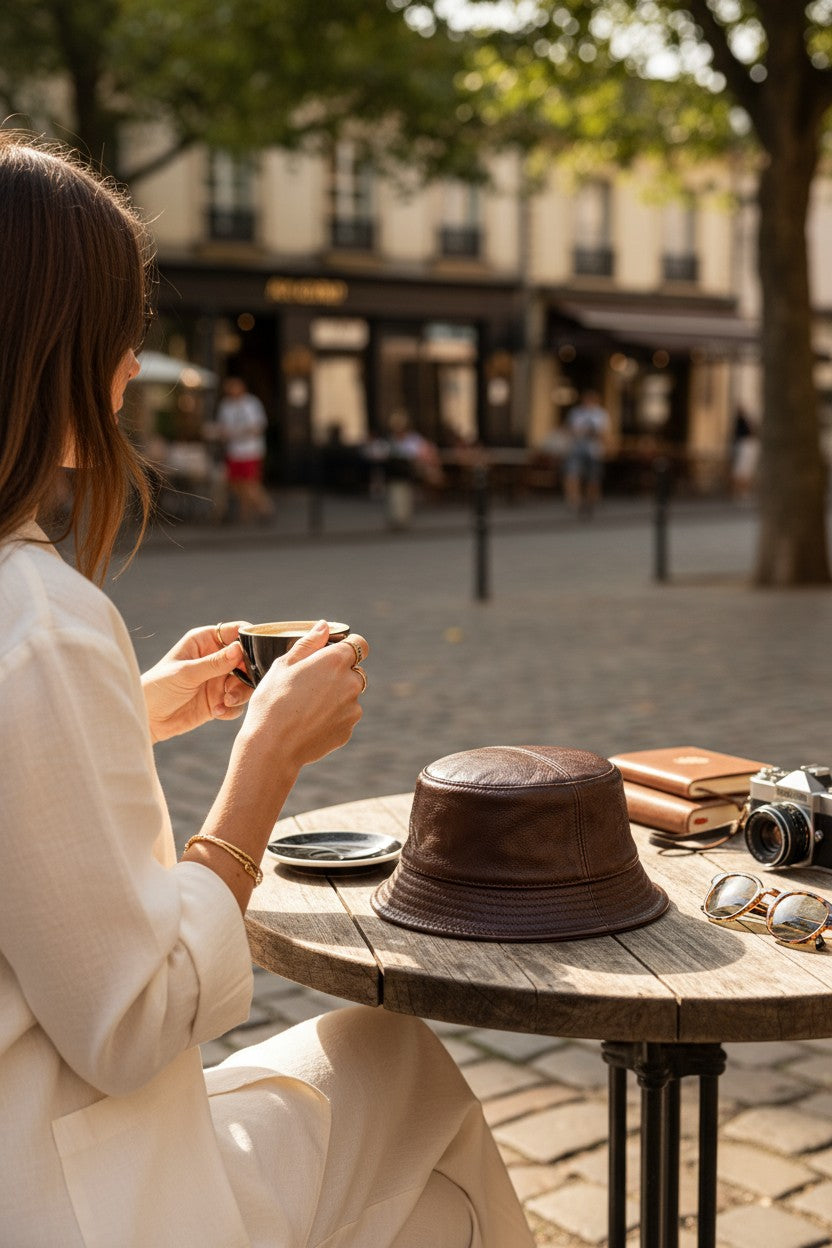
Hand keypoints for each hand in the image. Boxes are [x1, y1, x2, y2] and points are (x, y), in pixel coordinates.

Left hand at [141, 622, 252, 742]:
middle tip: (235, 686)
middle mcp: (215, 658)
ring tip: (225, 702)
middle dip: (247, 674)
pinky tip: (216, 712)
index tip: (256, 654)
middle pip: (247, 659)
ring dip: (239, 693)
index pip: (236, 632)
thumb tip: (239, 648)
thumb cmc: (158, 688)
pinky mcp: (219, 700)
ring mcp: (218, 680)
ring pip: (245, 683)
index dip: (249, 640)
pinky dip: (231, 708)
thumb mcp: (186, 673)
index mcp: (205, 641)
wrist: (147, 719)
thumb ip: (214, 663)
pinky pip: (237, 703)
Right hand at [237, 620, 368, 772]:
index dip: (348, 646)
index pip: (360, 644)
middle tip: (310, 684)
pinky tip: (308, 723)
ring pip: (349, 696)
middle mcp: (351, 683)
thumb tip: (324, 626)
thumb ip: (308, 643)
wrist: (272, 747)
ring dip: (336, 697)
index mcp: (336, 661)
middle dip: (339, 674)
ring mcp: (353, 709)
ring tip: (305, 707)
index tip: (333, 653)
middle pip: (355, 671)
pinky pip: (344, 717)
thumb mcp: (284, 665)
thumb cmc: (272, 701)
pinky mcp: (348, 729)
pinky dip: (332, 717)